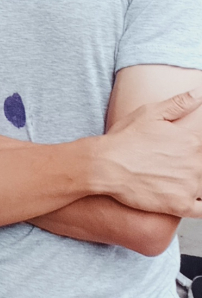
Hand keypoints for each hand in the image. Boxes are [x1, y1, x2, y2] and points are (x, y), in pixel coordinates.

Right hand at [99, 89, 201, 215]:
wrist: (105, 166)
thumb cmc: (125, 138)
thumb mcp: (151, 112)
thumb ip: (180, 103)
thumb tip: (200, 93)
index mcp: (192, 140)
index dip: (197, 146)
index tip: (184, 150)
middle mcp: (195, 163)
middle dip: (196, 162)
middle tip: (175, 162)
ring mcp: (189, 186)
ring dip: (198, 181)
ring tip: (182, 176)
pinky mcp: (180, 205)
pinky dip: (201, 204)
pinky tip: (193, 198)